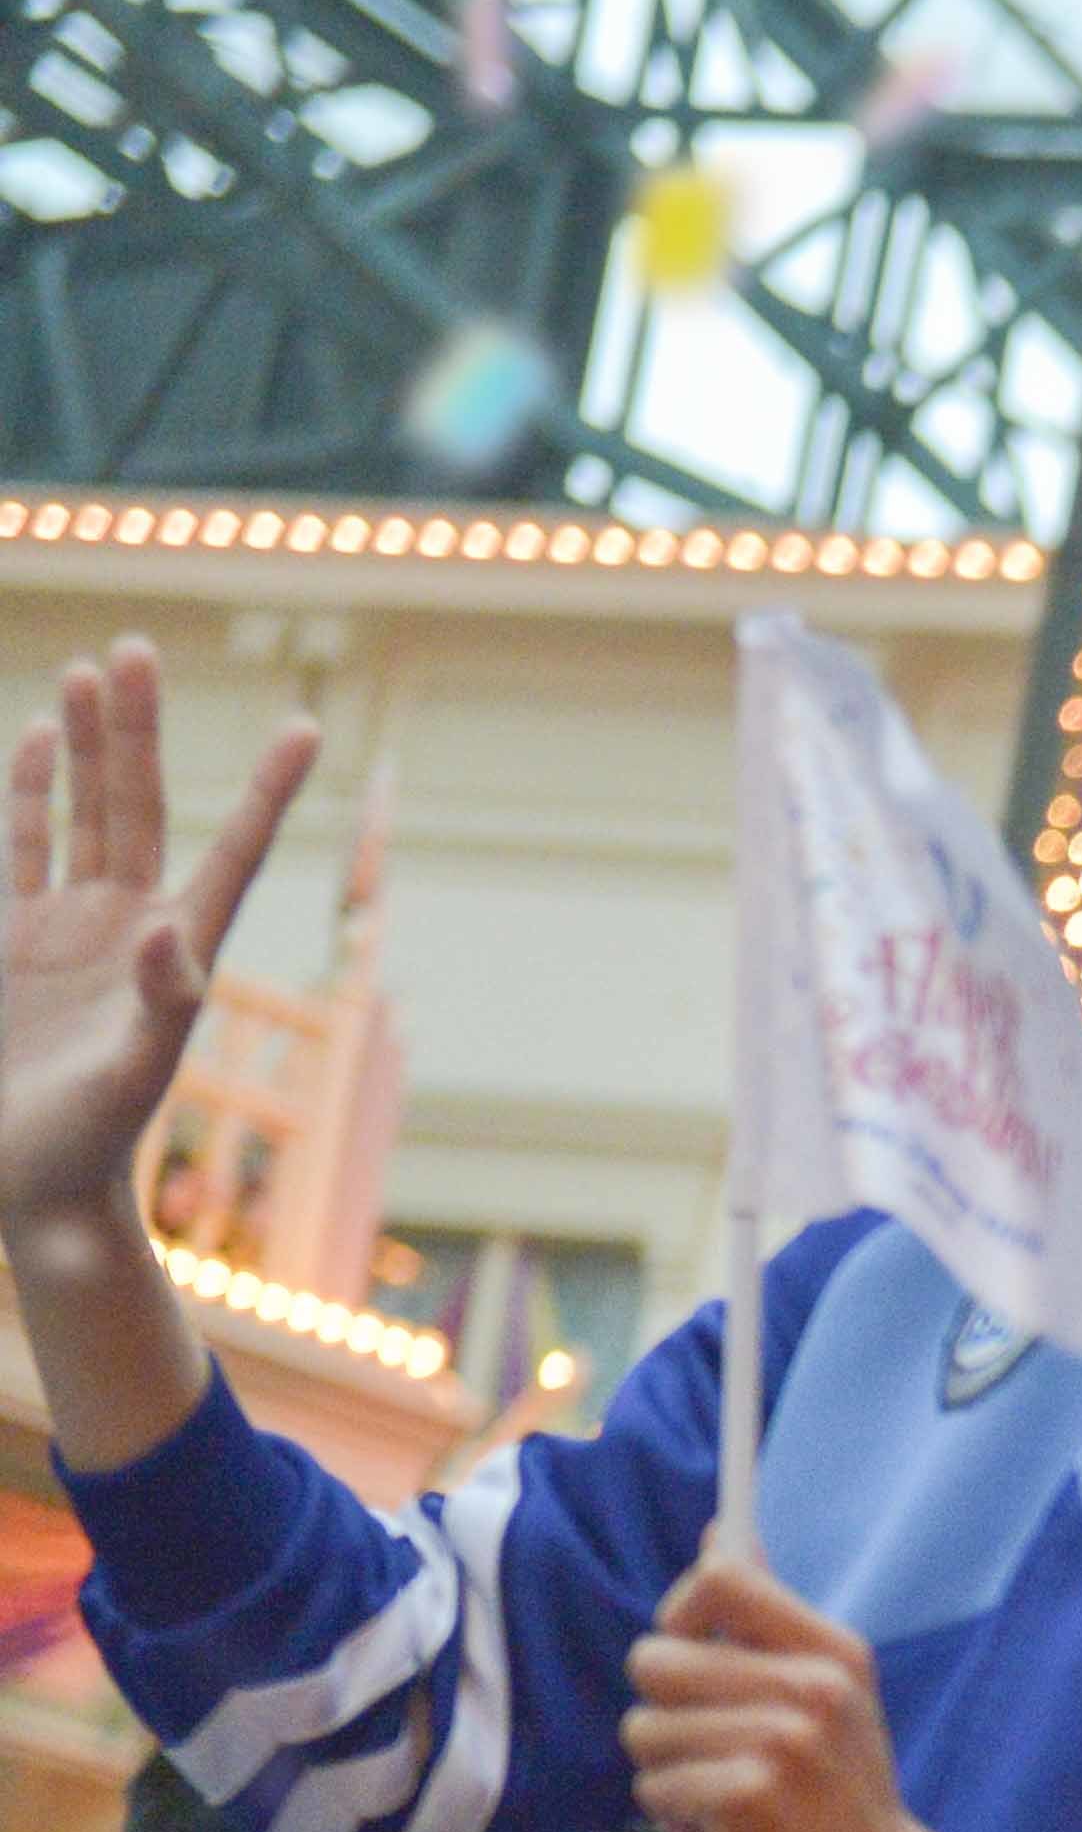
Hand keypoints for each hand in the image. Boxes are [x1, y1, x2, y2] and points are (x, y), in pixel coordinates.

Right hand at [2, 642, 310, 1251]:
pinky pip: (23, 846)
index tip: (304, 725)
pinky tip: (35, 738)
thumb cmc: (92, 1142)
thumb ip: (158, 1001)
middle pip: (141, 804)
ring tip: (95, 668)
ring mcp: (72, 927)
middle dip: (139, 729)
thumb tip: (166, 926)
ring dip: (85, 743)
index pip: (234, 850)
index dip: (266, 790)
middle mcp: (133, 924)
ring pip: (83, 811)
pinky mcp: (13, 939)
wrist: (34, 1183)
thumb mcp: (134, 1075)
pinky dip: (31, 793)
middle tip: (140, 648)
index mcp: (181, 950)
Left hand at [621, 1551, 936, 1831]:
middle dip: (665, 1713)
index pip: (720, 1579)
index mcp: (833, 1652)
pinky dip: (677, 1818)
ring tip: (721, 1796)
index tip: (698, 1656)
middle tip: (715, 1750)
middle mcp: (812, 1687)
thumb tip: (718, 1535)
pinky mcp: (750, 1797)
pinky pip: (655, 1785)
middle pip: (655, 1659)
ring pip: (643, 1728)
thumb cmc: (842, 1799)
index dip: (682, 1615)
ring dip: (667, 1773)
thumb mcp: (831, 1696)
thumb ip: (769, 1623)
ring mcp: (784, 1742)